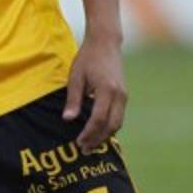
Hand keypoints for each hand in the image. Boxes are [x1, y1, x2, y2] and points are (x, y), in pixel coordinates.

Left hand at [62, 31, 126, 151]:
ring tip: (90, 143)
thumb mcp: (76, 77)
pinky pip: (119, 116)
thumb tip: (68, 119)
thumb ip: (74, 99)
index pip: (98, 119)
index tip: (78, 142)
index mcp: (107, 90)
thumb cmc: (88, 58)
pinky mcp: (124, 95)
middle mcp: (119, 95)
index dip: (89, 133)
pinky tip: (98, 131)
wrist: (106, 43)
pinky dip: (109, 126)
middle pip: (111, 126)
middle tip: (84, 149)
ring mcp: (124, 96)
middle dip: (98, 139)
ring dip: (105, 135)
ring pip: (118, 123)